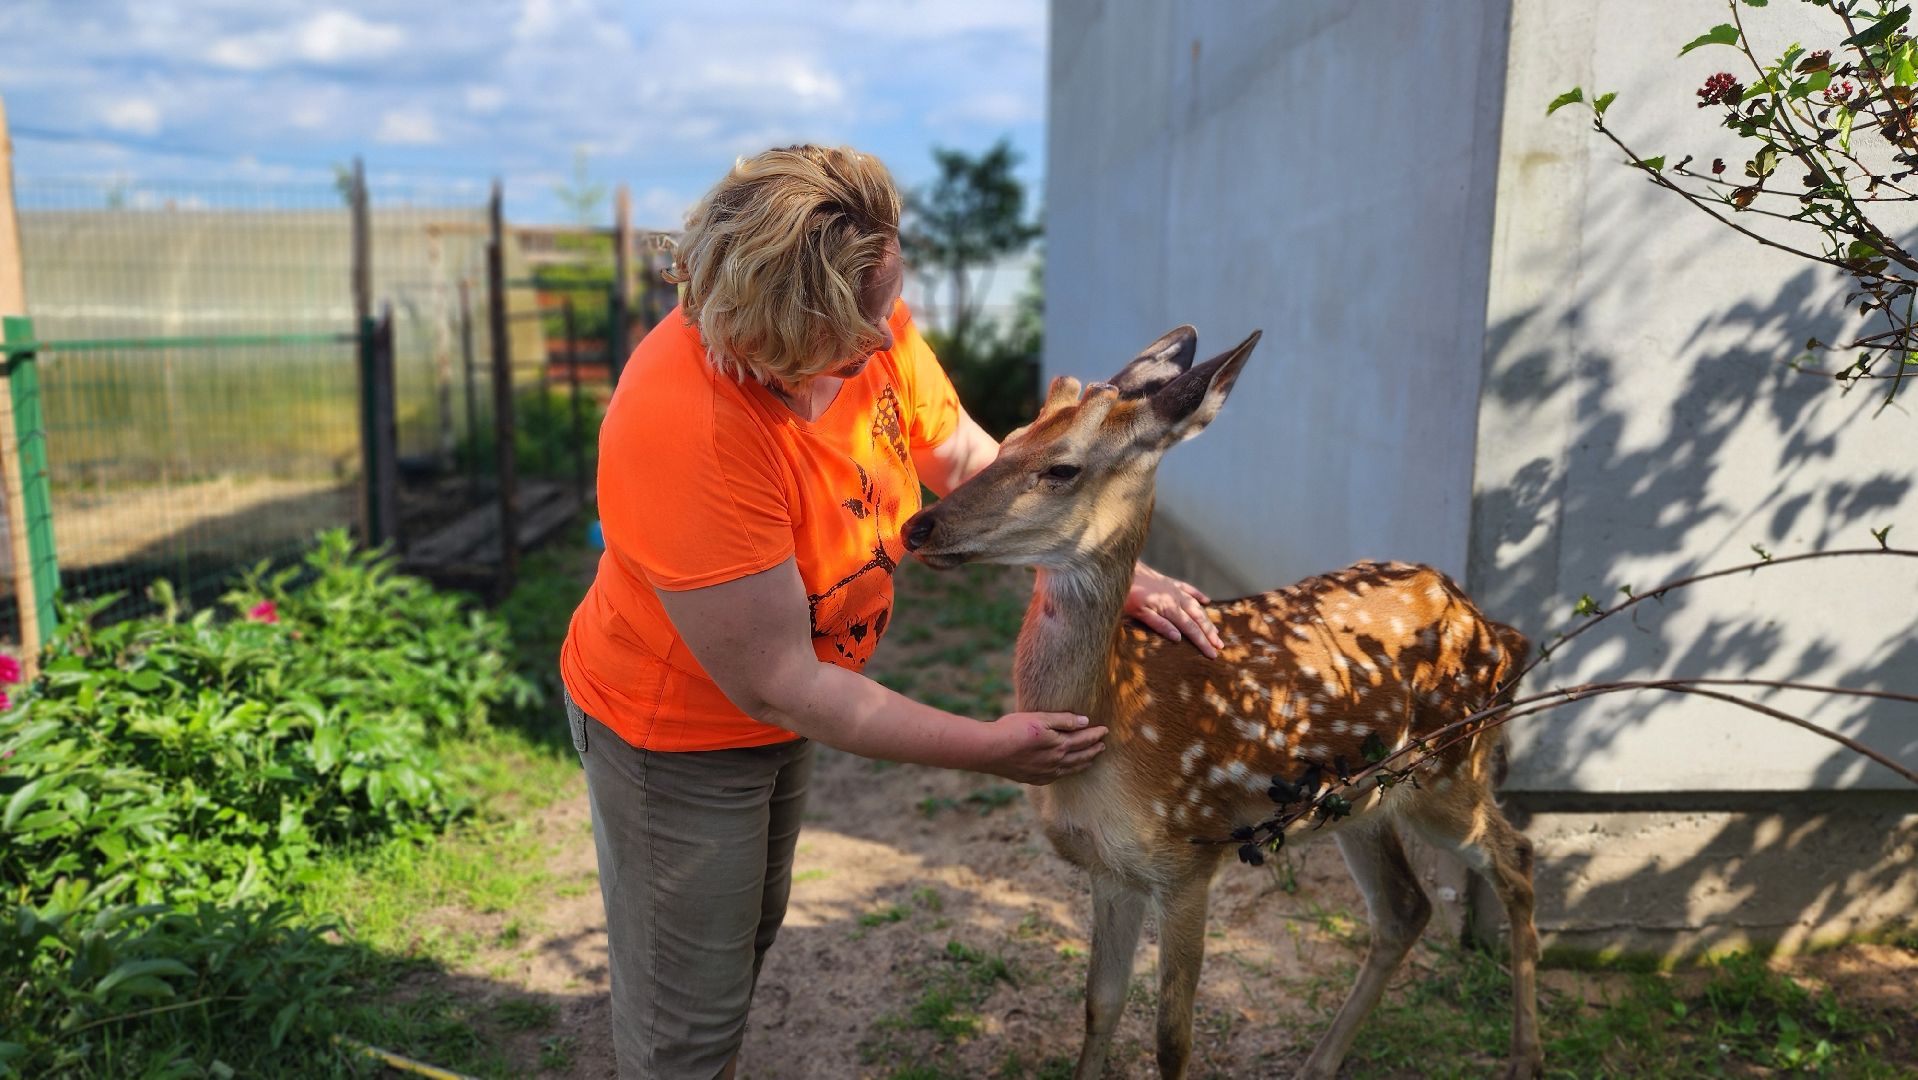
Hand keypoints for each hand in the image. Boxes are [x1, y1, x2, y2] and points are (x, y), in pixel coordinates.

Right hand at [981, 711, 1107, 784]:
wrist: (989, 750)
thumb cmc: (1013, 729)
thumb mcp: (1040, 718)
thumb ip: (1064, 720)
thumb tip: (1085, 721)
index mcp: (1059, 745)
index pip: (1084, 739)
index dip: (1095, 734)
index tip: (1105, 730)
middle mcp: (1055, 762)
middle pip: (1081, 756)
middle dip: (1093, 750)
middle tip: (1103, 746)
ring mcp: (1044, 772)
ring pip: (1070, 769)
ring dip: (1083, 763)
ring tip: (1091, 760)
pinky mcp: (1033, 778)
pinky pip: (1057, 777)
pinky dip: (1067, 773)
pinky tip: (1066, 771)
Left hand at [1125, 562, 1222, 657]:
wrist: (1122, 569)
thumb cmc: (1127, 593)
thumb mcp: (1139, 613)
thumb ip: (1159, 624)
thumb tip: (1178, 638)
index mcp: (1170, 608)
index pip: (1191, 629)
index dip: (1203, 642)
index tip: (1213, 654)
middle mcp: (1176, 598)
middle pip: (1198, 619)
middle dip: (1210, 634)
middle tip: (1220, 646)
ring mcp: (1174, 589)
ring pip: (1196, 606)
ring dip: (1207, 619)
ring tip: (1216, 631)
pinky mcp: (1169, 582)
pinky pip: (1189, 589)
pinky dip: (1198, 595)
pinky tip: (1206, 601)